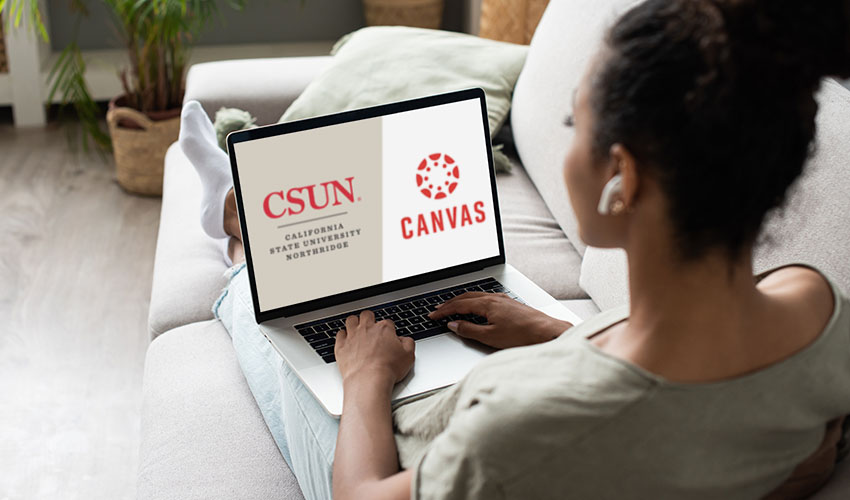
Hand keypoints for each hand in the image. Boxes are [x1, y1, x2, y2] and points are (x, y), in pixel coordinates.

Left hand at [335, 310, 415, 386]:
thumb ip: (408, 343)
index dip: (389, 330)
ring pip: (351, 320)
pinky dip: (343, 335)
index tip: (389, 337)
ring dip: (354, 323)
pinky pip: (340, 334)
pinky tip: (347, 340)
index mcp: (384, 329)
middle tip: (372, 327)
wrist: (368, 380)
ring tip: (357, 330)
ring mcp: (352, 336)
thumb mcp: (409, 356)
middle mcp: (367, 329)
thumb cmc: (387, 369)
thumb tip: (405, 340)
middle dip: (370, 319)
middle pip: (367, 315)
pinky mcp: (341, 346)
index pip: (387, 323)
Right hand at [429, 292, 571, 348]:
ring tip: (452, 307)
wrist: (547, 333)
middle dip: (449, 303)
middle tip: (438, 310)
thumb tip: (454, 325)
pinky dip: (474, 302)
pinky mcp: (510, 304)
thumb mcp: (490, 337)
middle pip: (465, 297)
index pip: (459, 305)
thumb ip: (469, 330)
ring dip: (461, 301)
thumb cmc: (523, 335)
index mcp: (487, 304)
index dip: (444, 310)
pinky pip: (485, 298)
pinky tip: (475, 308)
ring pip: (476, 296)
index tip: (433, 315)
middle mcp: (494, 297)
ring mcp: (503, 299)